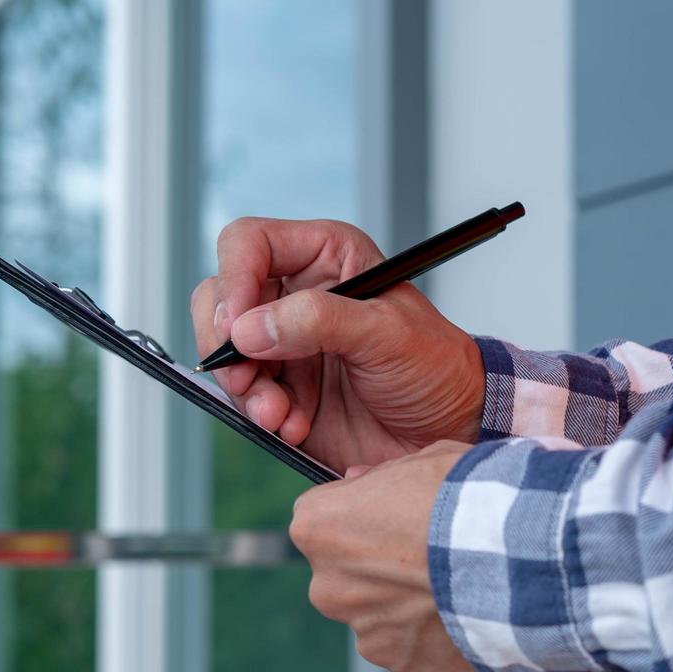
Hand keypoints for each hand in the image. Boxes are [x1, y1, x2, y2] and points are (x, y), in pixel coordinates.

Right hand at [190, 217, 484, 473]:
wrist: (451, 428)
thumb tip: (249, 328)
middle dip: (226, 342)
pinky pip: (244, 394)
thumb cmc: (435, 367)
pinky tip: (294, 425)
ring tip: (279, 414)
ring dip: (244, 387)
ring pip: (224, 351)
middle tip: (246, 377)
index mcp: (326, 257)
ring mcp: (286, 342)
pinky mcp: (283, 386)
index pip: (250, 244)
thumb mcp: (387, 333)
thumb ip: (319, 321)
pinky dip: (260, 413)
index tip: (238, 327)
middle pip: (221, 298)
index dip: (235, 278)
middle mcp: (298, 294)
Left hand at [290, 442, 488, 671]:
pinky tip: (479, 619)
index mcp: (320, 528)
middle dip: (383, 571)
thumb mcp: (427, 459)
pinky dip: (446, 643)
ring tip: (467, 589)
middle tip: (436, 556)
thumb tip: (361, 483)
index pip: (322, 521)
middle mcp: (330, 589)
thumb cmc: (474, 497)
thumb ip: (384, 477)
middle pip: (349, 580)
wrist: (526, 556)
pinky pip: (424, 655)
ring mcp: (371, 638)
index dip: (364, 517)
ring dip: (416, 610)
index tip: (399, 516)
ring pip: (387, 622)